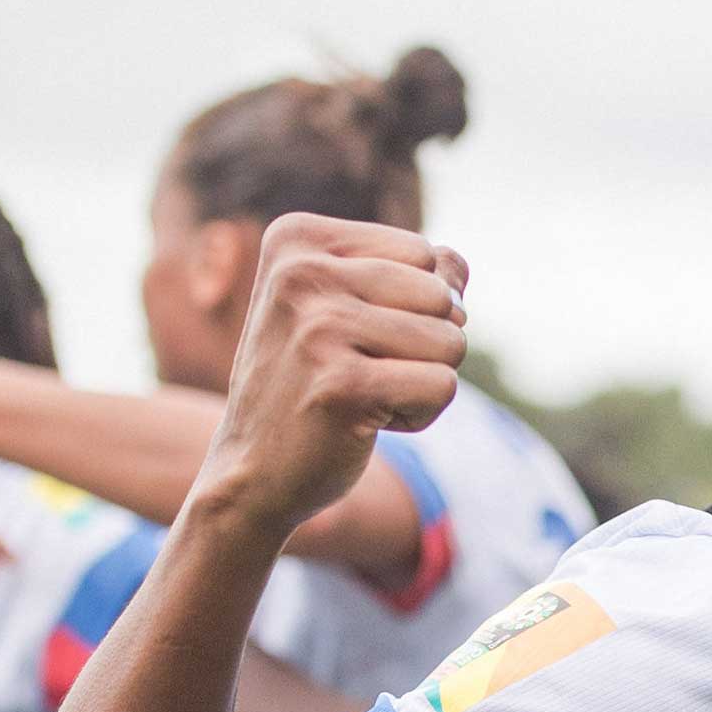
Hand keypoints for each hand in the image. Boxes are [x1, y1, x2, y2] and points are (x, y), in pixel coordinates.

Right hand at [189, 214, 467, 543]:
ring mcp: (318, 328)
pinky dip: (420, 415)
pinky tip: (363, 423)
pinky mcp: (342, 385)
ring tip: (360, 396)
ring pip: (451, 342)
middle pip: (443, 296)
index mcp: (296, 238)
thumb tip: (460, 267)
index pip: (425, 254)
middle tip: (358, 372)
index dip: (413, 305)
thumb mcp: (348, 308)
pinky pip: (443, 387)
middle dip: (424, 345)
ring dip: (421, 381)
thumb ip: (414, 273)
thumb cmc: (310, 383)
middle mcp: (299, 273)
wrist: (252, 472)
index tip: (353, 336)